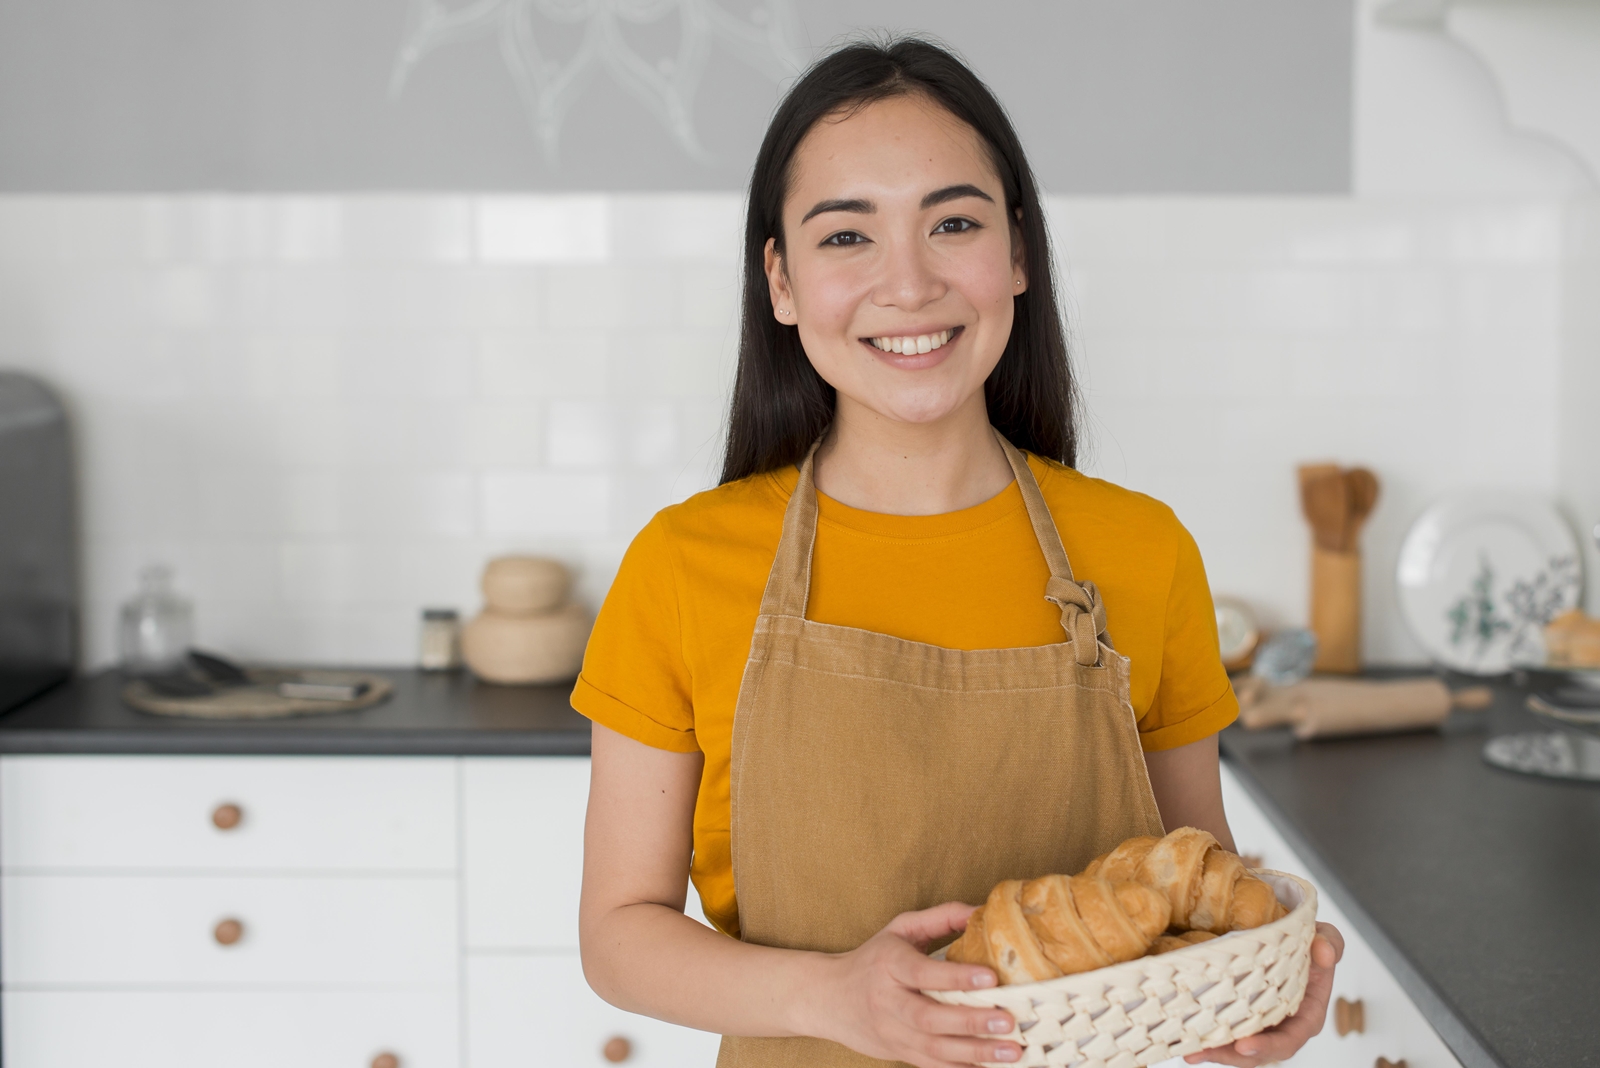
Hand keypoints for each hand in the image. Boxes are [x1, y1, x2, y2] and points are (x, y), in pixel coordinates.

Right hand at [805, 902, 1019, 1067]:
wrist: (829, 998)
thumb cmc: (873, 959)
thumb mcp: (901, 929)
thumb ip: (942, 917)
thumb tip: (983, 910)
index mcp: (889, 964)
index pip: (923, 972)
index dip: (956, 977)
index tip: (990, 978)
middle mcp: (888, 1001)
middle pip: (929, 1017)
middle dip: (971, 1022)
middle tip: (1008, 1021)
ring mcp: (893, 1032)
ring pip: (934, 1048)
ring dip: (975, 1052)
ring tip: (1010, 1051)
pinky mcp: (899, 1053)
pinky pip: (932, 1066)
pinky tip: (990, 1065)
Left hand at [1184, 922, 1344, 1065]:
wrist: (1286, 935)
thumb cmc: (1308, 940)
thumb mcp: (1325, 936)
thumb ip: (1331, 942)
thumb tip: (1322, 950)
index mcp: (1306, 1014)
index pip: (1290, 1039)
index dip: (1268, 1046)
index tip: (1244, 1045)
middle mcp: (1281, 1025)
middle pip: (1258, 1052)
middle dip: (1231, 1056)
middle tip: (1204, 1051)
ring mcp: (1258, 1023)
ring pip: (1237, 1047)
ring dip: (1214, 1051)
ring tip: (1189, 1051)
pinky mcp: (1239, 1015)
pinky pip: (1224, 1031)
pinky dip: (1207, 1037)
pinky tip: (1185, 1040)